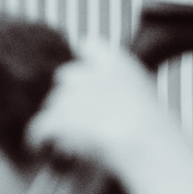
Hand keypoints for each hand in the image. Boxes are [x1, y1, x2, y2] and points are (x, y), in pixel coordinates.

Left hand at [25, 39, 182, 174]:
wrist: (146, 143)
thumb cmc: (155, 130)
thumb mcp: (144, 98)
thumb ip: (121, 91)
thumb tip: (105, 105)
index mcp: (118, 63)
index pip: (90, 45)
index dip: (83, 59)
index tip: (82, 75)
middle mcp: (90, 73)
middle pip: (65, 77)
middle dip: (68, 96)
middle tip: (75, 118)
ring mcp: (72, 94)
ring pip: (53, 104)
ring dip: (56, 119)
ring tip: (64, 138)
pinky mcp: (58, 117)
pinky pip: (38, 126)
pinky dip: (37, 138)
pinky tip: (40, 148)